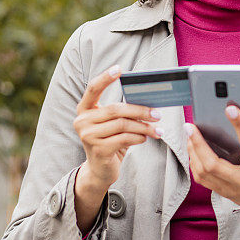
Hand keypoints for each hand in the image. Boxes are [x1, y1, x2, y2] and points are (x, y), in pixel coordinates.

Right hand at [72, 65, 160, 231]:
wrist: (100, 170)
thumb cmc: (110, 141)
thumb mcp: (112, 124)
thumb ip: (121, 112)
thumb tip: (147, 100)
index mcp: (84, 110)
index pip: (93, 89)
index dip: (105, 78)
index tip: (119, 69)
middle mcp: (82, 121)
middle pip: (116, 109)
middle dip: (140, 110)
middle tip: (157, 113)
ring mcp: (88, 136)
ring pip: (123, 124)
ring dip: (144, 127)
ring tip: (157, 129)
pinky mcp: (98, 150)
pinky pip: (125, 138)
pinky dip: (139, 137)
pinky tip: (145, 138)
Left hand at [185, 105, 239, 239]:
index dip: (239, 124)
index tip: (230, 109)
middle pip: (213, 163)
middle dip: (198, 143)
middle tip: (191, 126)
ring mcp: (232, 190)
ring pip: (204, 173)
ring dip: (193, 154)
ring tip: (190, 137)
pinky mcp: (226, 194)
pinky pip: (204, 180)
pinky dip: (196, 165)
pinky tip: (195, 153)